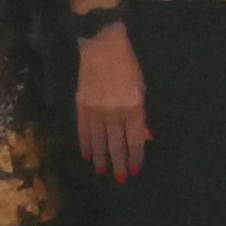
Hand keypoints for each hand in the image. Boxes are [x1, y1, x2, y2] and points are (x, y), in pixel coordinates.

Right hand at [74, 26, 152, 180]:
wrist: (102, 47)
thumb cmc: (128, 65)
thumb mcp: (142, 88)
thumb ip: (141, 115)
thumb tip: (145, 137)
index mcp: (133, 107)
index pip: (134, 140)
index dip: (134, 157)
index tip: (134, 171)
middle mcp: (114, 113)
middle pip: (116, 145)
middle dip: (118, 164)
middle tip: (119, 179)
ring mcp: (95, 111)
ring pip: (98, 142)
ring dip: (101, 158)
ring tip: (103, 171)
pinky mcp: (80, 107)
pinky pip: (83, 131)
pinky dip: (85, 145)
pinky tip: (87, 155)